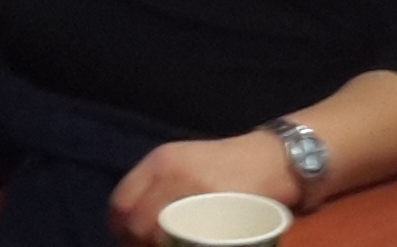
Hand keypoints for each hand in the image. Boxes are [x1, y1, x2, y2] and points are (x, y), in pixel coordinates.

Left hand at [109, 132, 300, 242]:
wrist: (276, 159)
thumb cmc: (227, 166)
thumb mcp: (185, 163)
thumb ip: (157, 188)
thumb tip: (132, 225)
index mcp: (160, 161)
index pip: (120, 203)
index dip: (121, 229)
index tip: (131, 240)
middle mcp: (173, 173)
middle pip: (135, 224)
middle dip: (139, 243)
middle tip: (153, 246)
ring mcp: (196, 193)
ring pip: (157, 236)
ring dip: (159, 244)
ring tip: (172, 244)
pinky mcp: (218, 212)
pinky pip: (187, 241)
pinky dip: (182, 245)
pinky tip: (189, 244)